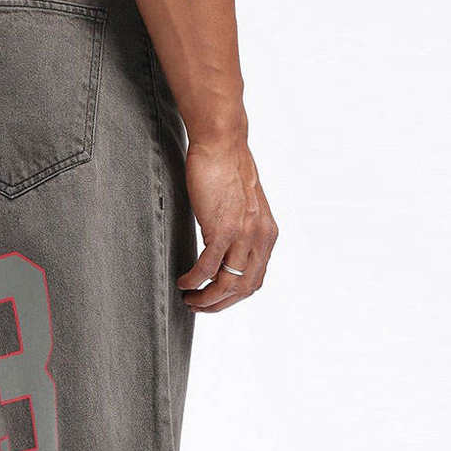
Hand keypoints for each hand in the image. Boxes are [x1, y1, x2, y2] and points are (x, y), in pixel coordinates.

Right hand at [177, 133, 277, 312]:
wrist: (222, 145)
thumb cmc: (227, 170)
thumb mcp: (243, 207)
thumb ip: (240, 230)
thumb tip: (223, 251)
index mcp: (267, 234)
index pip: (255, 280)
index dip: (233, 297)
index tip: (214, 299)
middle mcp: (260, 237)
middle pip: (243, 288)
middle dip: (219, 304)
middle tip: (198, 305)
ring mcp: (243, 234)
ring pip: (227, 284)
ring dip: (206, 298)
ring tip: (189, 298)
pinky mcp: (223, 228)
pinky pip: (208, 267)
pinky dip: (194, 280)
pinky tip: (183, 281)